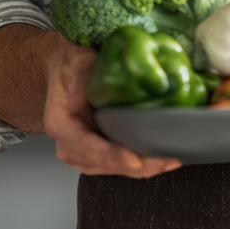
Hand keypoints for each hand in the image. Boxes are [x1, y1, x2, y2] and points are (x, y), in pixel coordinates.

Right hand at [43, 37, 182, 178]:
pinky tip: (161, 159)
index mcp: (61, 123)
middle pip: (103, 164)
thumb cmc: (71, 64)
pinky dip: (139, 164)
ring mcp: (83, 151)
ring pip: (113, 168)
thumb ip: (80, 74)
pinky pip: (117, 163)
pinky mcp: (97, 151)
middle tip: (163, 161)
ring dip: (141, 168)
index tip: (133, 159)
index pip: (84, 146)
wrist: (68, 70)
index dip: (110, 155)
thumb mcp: (74, 59)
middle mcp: (69, 144)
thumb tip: (82, 95)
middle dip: (134, 166)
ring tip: (168, 161)